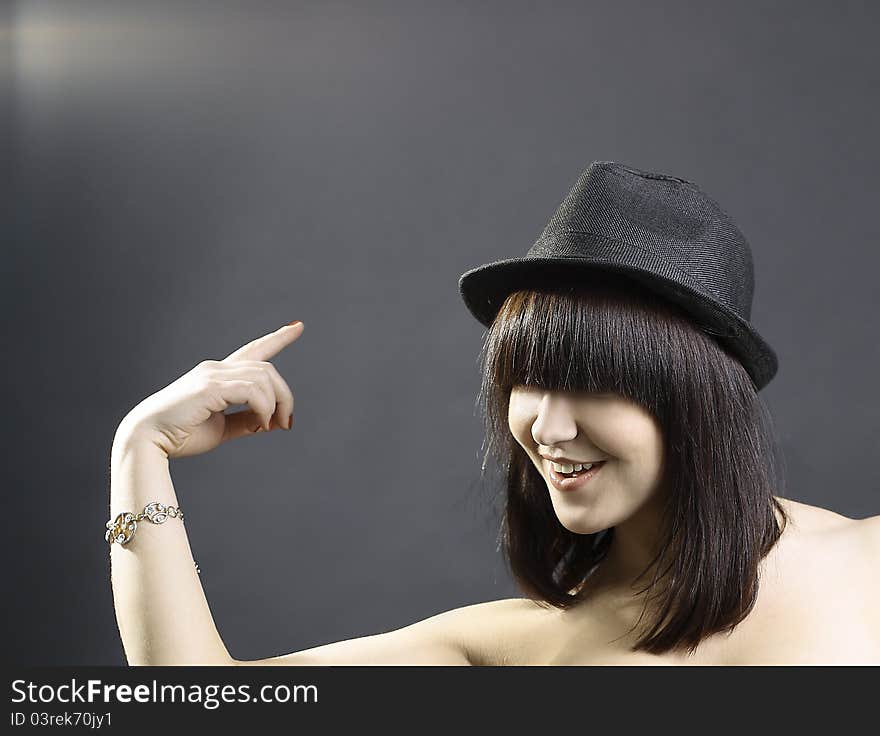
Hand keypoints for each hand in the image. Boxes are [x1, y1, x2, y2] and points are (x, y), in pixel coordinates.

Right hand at [116, 322, 303, 458]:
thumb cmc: (180, 436)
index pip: (253, 350)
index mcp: (217, 375)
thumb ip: (245, 421)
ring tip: (271, 426)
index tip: (297, 326)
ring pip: (264, 377)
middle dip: (285, 395)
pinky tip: (261, 423)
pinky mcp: (209, 386)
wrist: (148, 441)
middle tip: (287, 423)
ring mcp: (212, 374)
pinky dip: (264, 407)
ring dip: (277, 403)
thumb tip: (272, 422)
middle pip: (267, 368)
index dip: (277, 338)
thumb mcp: (221, 429)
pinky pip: (253, 390)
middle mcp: (215, 368)